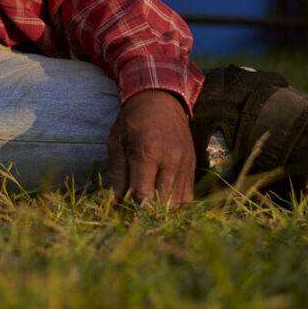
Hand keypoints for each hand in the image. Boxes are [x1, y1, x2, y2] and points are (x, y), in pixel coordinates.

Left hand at [105, 89, 195, 205]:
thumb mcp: (116, 143)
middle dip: (147, 209)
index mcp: (148, 152)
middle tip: (135, 205)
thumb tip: (114, 203)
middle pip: (163, 203)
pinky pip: (188, 195)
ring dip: (162, 208)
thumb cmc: (132, 121)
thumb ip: (116, 174)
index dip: (131, 205)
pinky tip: (162, 194)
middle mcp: (171, 159)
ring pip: (178, 203)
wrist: (159, 99)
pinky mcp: (193, 165)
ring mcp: (185, 163)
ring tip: (148, 200)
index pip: (143, 195)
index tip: (123, 204)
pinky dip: (175, 201)